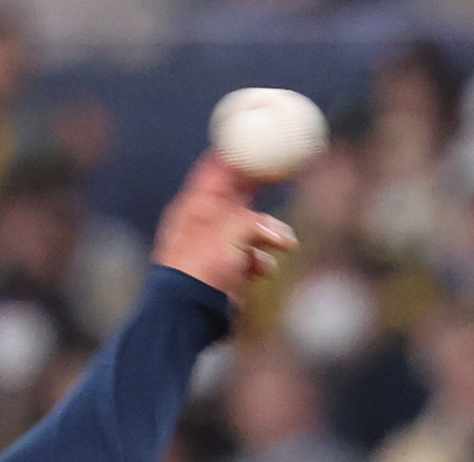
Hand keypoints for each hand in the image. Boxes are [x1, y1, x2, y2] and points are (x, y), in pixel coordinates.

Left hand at [151, 152, 296, 300]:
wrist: (188, 313)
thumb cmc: (200, 269)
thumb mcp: (229, 233)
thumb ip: (255, 222)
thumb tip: (277, 233)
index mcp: (196, 205)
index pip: (217, 167)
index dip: (240, 151)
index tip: (261, 137)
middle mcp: (204, 220)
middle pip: (237, 191)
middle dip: (262, 184)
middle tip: (286, 171)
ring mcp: (215, 244)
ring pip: (252, 226)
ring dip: (271, 234)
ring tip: (284, 243)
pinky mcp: (226, 267)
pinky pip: (252, 255)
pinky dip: (263, 260)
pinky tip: (263, 269)